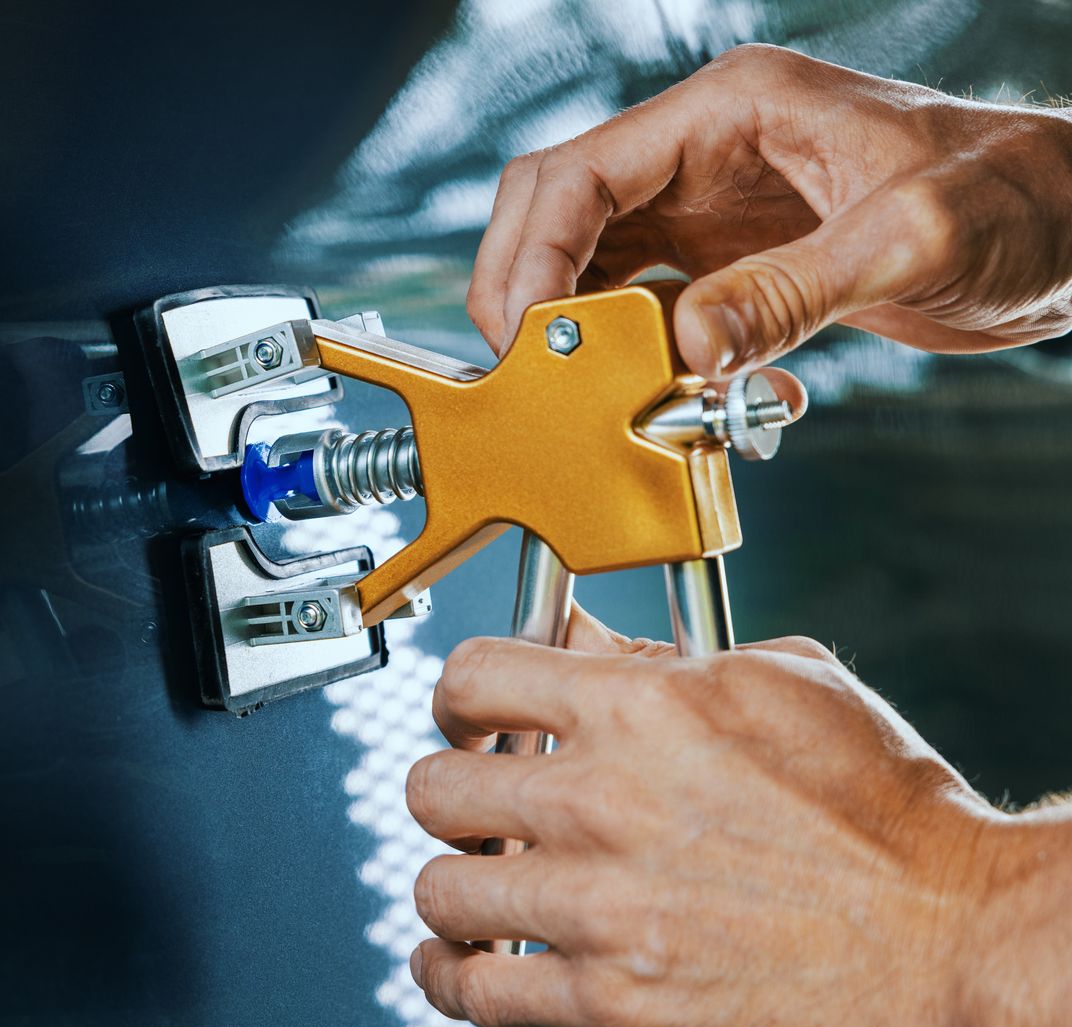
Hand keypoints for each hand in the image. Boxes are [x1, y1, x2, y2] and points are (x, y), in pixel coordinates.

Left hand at [403, 607, 1070, 1026]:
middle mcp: (602, 803)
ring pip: (439, 888)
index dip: (458, 694)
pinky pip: (471, 987)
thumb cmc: (888, 812)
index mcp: (641, 709)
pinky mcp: (609, 1000)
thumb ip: (663, 658)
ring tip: (477, 880)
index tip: (468, 714)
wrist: (950, 939)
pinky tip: (457, 960)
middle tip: (475, 800)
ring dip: (453, 882)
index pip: (472, 677)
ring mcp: (598, 907)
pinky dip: (447, 974)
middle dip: (451, 788)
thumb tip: (574, 637)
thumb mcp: (783, 684)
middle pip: (434, 785)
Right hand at [467, 44, 1071, 377]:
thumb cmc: (1018, 197)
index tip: (528, 334)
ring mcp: (709, 210)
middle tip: (531, 373)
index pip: (579, 173)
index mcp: (731, 111)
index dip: (535, 256)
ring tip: (598, 395)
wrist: (1070, 230)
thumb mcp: (910, 240)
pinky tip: (681, 396)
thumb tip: (691, 345)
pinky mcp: (727, 263)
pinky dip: (641, 361)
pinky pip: (646, 311)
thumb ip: (791, 290)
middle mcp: (704, 154)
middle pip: (557, 215)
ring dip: (583, 337)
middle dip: (529, 294)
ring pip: (589, 268)